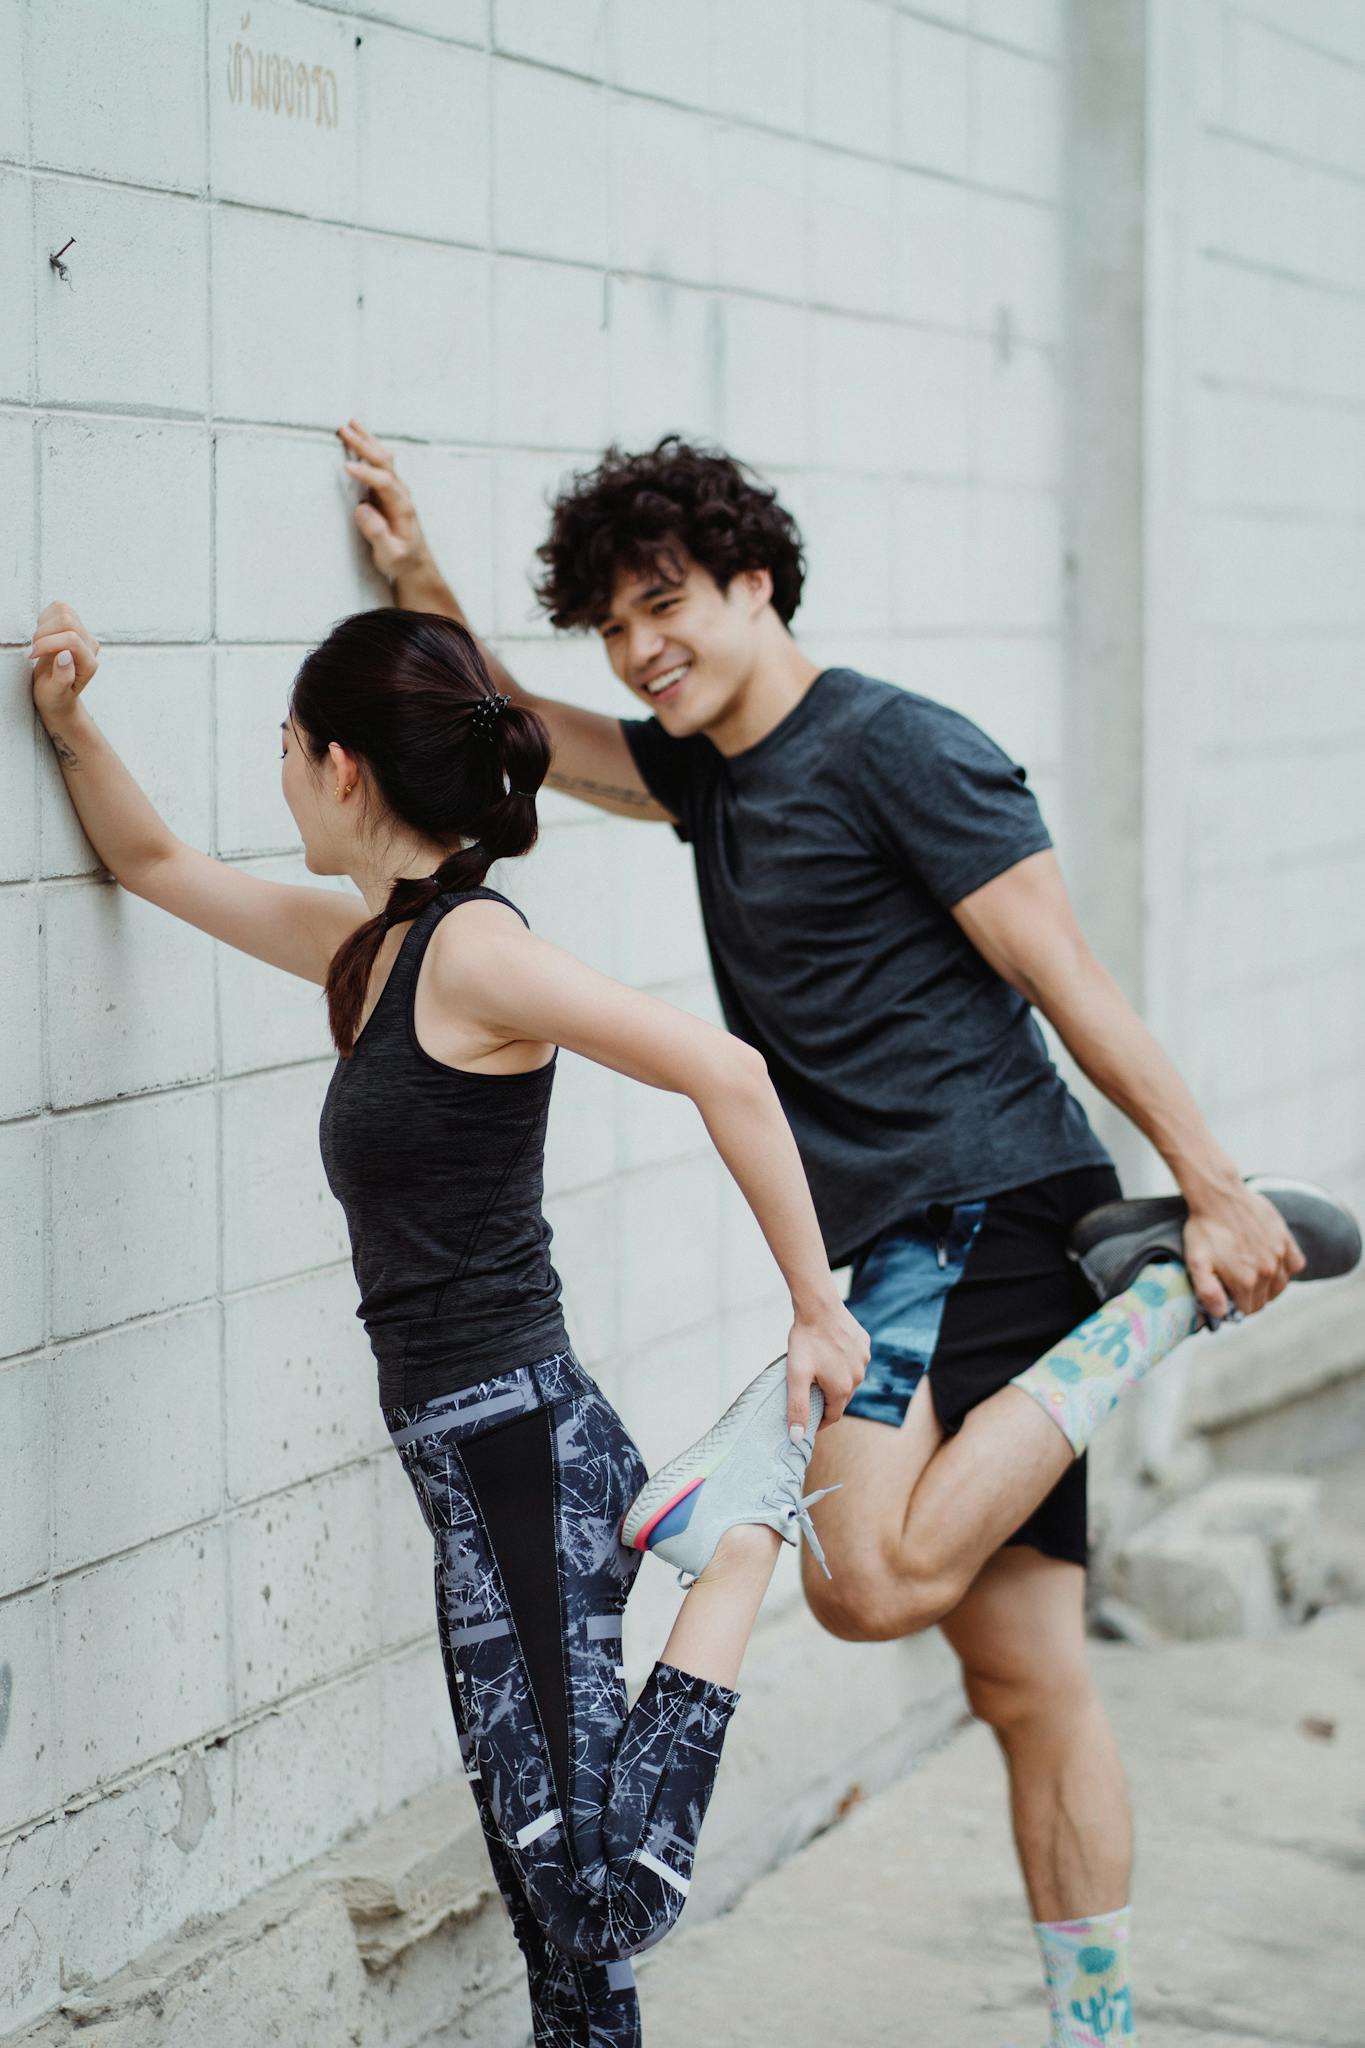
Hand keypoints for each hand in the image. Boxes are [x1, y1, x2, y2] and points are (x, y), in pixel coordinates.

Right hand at [30, 600, 98, 724]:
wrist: (56, 692)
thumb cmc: (55, 695)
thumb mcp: (55, 693)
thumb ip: (62, 678)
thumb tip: (65, 655)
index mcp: (89, 664)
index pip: (72, 640)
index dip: (47, 643)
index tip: (31, 655)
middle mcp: (89, 646)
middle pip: (67, 620)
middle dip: (43, 633)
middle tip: (34, 650)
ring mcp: (83, 633)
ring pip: (63, 610)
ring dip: (43, 625)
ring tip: (38, 644)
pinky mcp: (73, 623)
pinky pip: (59, 607)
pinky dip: (45, 618)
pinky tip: (42, 635)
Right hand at [336, 417, 432, 586]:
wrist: (415, 562)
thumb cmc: (401, 560)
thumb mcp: (390, 555)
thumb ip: (377, 534)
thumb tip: (362, 509)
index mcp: (402, 507)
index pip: (385, 483)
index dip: (366, 473)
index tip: (346, 467)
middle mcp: (401, 493)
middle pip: (384, 462)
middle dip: (364, 445)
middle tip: (343, 430)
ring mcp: (396, 489)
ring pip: (382, 458)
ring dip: (366, 440)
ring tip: (349, 423)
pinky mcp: (388, 490)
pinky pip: (378, 463)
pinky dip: (368, 448)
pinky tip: (358, 437)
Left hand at [784, 1301, 869, 1433]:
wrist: (818, 1306)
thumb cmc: (805, 1341)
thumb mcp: (796, 1376)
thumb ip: (797, 1408)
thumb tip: (797, 1437)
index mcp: (842, 1389)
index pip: (833, 1416)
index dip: (820, 1421)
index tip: (809, 1421)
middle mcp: (858, 1376)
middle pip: (841, 1398)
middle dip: (827, 1400)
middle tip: (810, 1394)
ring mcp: (863, 1359)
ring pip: (849, 1379)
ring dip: (836, 1380)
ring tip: (819, 1373)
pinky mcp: (864, 1344)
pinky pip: (854, 1361)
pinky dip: (843, 1362)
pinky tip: (830, 1354)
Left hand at [1182, 1180, 1305, 1321]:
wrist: (1218, 1195)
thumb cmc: (1204, 1229)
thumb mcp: (1196, 1263)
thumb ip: (1208, 1293)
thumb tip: (1223, 1314)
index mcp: (1245, 1281)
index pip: (1249, 1310)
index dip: (1237, 1307)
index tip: (1229, 1297)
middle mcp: (1267, 1271)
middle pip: (1265, 1299)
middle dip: (1252, 1296)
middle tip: (1237, 1283)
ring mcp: (1279, 1255)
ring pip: (1281, 1285)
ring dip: (1269, 1285)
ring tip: (1252, 1272)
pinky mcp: (1285, 1239)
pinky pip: (1296, 1264)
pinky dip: (1287, 1267)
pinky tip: (1271, 1261)